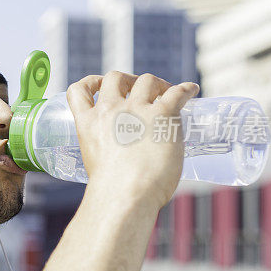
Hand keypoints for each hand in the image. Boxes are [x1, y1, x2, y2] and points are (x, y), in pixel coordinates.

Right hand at [66, 71, 199, 210]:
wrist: (125, 194)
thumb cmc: (111, 191)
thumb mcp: (95, 164)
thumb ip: (106, 153)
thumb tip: (126, 163)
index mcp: (89, 123)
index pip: (79, 90)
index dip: (90, 83)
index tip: (99, 86)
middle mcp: (111, 110)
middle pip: (116, 77)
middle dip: (127, 80)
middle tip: (138, 91)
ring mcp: (137, 110)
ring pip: (146, 80)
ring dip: (155, 84)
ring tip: (165, 92)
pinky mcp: (163, 115)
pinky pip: (176, 92)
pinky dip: (186, 89)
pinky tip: (192, 90)